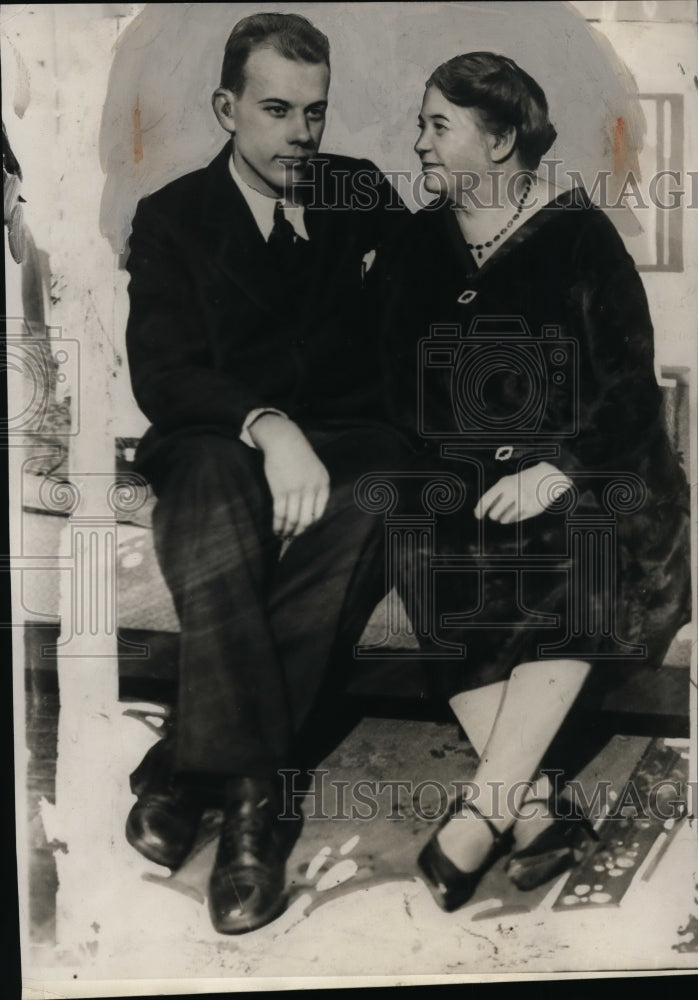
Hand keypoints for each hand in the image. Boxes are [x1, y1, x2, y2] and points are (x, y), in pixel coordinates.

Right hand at [249, 415, 330, 538]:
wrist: (284, 441)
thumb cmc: (299, 455)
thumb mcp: (317, 468)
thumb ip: (317, 487)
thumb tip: (310, 509)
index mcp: (323, 484)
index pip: (319, 513)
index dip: (311, 524)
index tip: (304, 528)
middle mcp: (311, 489)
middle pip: (306, 520)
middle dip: (299, 532)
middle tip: (293, 537)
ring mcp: (295, 491)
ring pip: (292, 519)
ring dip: (287, 531)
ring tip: (283, 536)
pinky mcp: (280, 491)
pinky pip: (280, 514)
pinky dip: (278, 525)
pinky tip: (276, 530)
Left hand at [474, 462, 572, 523]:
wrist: (547, 477)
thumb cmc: (523, 480)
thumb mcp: (507, 482)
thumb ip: (495, 494)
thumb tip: (480, 510)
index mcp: (504, 484)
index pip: (486, 500)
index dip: (479, 510)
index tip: (477, 515)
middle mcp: (514, 493)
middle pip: (494, 513)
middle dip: (493, 514)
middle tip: (495, 513)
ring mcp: (524, 502)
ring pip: (504, 519)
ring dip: (502, 518)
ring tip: (507, 511)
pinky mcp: (532, 510)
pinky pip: (515, 520)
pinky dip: (512, 518)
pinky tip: (515, 512)